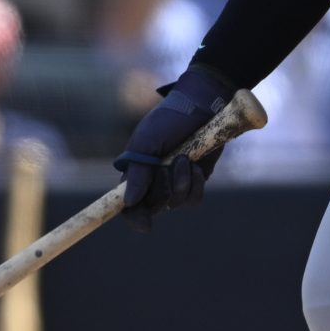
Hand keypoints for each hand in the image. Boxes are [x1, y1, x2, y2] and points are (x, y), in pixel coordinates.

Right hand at [115, 64, 236, 231]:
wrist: (201, 106)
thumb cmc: (168, 119)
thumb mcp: (147, 142)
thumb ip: (137, 173)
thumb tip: (128, 202)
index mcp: (135, 172)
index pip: (128, 205)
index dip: (133, 218)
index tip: (145, 224)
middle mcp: (153, 181)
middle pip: (154, 206)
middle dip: (163, 187)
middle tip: (169, 162)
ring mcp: (175, 182)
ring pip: (176, 203)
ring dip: (182, 183)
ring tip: (185, 158)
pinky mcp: (195, 180)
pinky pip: (194, 198)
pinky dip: (196, 184)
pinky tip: (196, 166)